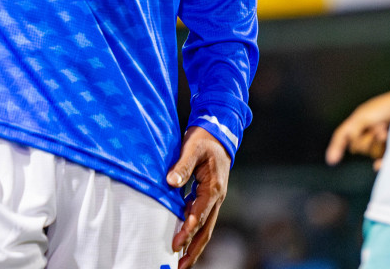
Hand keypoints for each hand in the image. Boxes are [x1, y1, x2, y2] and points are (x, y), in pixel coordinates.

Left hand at [167, 125, 230, 268]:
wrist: (218, 133)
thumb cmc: (204, 140)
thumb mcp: (192, 147)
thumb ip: (182, 165)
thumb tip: (171, 182)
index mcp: (213, 188)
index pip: (200, 215)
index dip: (188, 230)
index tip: (176, 244)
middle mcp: (216, 197)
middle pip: (207, 230)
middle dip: (194, 249)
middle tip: (181, 265)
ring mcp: (214, 199)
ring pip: (206, 228)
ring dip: (195, 245)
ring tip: (182, 261)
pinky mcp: (208, 197)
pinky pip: (202, 218)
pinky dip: (193, 231)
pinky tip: (183, 238)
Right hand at [325, 88, 389, 168]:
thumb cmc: (386, 107)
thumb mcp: (364, 116)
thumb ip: (353, 130)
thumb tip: (351, 145)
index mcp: (358, 123)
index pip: (342, 136)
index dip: (336, 147)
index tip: (331, 160)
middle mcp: (367, 133)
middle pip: (357, 147)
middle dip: (366, 139)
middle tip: (378, 126)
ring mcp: (380, 141)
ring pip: (371, 153)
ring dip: (377, 143)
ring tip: (386, 130)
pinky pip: (384, 160)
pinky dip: (381, 163)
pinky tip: (378, 166)